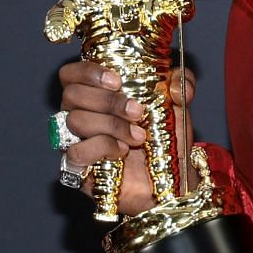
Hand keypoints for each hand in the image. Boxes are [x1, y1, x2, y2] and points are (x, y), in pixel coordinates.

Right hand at [56, 61, 195, 213]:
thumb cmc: (166, 140)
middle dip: (108, 101)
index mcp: (96, 93)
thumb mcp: (178, 105)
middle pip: (72, 94)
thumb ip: (181, 82)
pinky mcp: (76, 167)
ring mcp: (75, 140)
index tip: (117, 81)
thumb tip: (176, 81)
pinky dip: (102, 147)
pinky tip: (122, 151)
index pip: (71, 73)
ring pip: (75, 120)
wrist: (171, 180)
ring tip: (139, 136)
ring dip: (112, 125)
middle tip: (137, 111)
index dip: (88, 72)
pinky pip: (76, 151)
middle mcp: (80, 114)